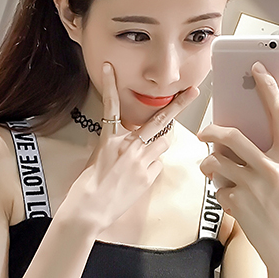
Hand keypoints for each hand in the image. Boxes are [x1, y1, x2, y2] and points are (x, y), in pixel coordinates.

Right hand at [61, 63, 198, 233]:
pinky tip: (139, 176)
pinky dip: (153, 166)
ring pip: (163, 143)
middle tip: (192, 92)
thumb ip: (114, 145)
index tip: (110, 68)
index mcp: (109, 138)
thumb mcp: (96, 158)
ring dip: (160, 143)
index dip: (109, 85)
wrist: (89, 209)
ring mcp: (140, 161)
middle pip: (159, 120)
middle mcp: (128, 146)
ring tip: (147, 152)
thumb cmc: (86, 186)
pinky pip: (158, 165)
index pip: (111, 106)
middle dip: (178, 104)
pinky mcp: (148, 176)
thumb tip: (130, 142)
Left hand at [198, 61, 278, 277]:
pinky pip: (218, 188)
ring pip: (216, 162)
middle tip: (204, 132)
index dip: (267, 88)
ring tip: (212, 168)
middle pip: (232, 137)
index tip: (257, 68)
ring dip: (209, 164)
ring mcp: (254, 187)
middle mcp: (273, 169)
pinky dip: (219, 190)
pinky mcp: (238, 204)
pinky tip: (230, 198)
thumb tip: (249, 133)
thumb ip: (275, 155)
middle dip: (212, 131)